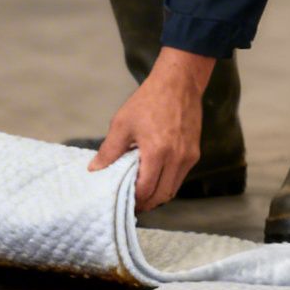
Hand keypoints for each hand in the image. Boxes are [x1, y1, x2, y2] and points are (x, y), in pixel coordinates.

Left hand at [88, 48, 214, 211]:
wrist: (178, 84)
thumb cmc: (148, 101)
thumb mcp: (122, 124)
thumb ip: (109, 151)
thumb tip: (94, 170)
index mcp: (158, 152)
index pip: (146, 188)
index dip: (134, 199)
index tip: (122, 202)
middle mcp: (177, 158)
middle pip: (162, 195)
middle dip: (146, 203)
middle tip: (132, 205)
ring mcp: (189, 157)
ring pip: (173, 189)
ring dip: (158, 195)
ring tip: (141, 195)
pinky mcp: (194, 153)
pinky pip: (180, 177)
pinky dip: (167, 183)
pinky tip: (154, 179)